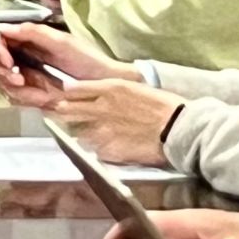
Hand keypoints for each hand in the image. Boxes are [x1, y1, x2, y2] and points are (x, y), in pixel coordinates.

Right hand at [0, 24, 125, 105]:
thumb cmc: (87, 58)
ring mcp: (27, 75)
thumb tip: (1, 27)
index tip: (9, 63)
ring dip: (16, 89)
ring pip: (3, 82)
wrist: (106, 83)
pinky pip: (16, 98)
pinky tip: (42, 99)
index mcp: (28, 39)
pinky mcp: (33, 93)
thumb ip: (31, 32)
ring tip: (39, 93)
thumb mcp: (60, 42)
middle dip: (3, 73)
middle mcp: (23, 56)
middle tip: (20, 79)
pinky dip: (26, 99)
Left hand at [46, 79, 185, 166]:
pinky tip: (105, 148)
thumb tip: (98, 92)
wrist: (179, 129)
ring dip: (78, 132)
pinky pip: (93, 150)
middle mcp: (100, 108)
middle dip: (61, 112)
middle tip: (59, 114)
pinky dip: (95, 149)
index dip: (66, 94)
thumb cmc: (163, 106)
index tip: (63, 97)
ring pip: (77, 132)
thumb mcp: (135, 88)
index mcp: (109, 88)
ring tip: (85, 134)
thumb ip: (111, 90)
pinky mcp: (108, 150)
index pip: (74, 89)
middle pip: (66, 109)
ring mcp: (102, 131)